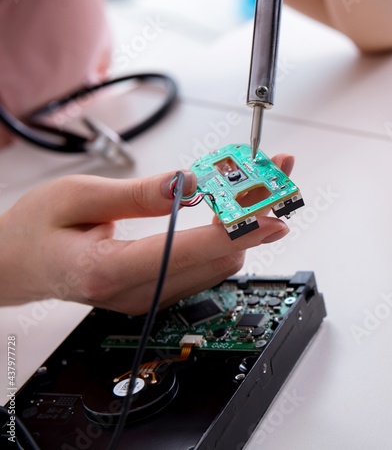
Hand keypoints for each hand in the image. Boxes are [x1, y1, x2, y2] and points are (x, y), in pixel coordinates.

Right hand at [0, 155, 293, 314]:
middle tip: (278, 184)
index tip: (270, 207)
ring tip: (262, 193)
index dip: (237, 228)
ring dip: (244, 230)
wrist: (15, 264)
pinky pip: (203, 270)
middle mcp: (135, 291)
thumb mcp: (78, 197)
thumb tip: (188, 183)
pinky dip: (226, 241)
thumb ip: (139, 193)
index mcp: (110, 269)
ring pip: (216, 268)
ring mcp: (147, 296)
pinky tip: (236, 217)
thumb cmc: (35, 230)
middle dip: (253, 221)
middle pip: (216, 261)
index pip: (191, 250)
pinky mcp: (153, 291)